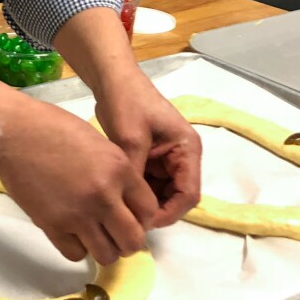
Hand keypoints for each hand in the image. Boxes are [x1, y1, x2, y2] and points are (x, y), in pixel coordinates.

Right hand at [0, 96, 159, 265]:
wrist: (13, 132)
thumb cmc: (53, 126)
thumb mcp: (97, 141)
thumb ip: (116, 171)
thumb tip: (125, 199)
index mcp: (118, 169)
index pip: (149, 211)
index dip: (143, 216)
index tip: (131, 214)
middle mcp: (103, 196)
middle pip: (133, 241)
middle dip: (127, 238)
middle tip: (115, 229)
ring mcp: (77, 214)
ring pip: (108, 255)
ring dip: (104, 247)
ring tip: (93, 233)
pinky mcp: (52, 226)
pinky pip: (76, 255)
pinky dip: (77, 247)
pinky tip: (71, 231)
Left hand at [94, 70, 201, 227]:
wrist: (111, 79)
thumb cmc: (126, 102)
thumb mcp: (131, 138)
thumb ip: (136, 171)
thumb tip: (134, 207)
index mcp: (187, 149)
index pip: (188, 194)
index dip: (169, 212)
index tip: (143, 220)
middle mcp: (181, 156)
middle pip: (176, 196)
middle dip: (155, 208)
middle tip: (129, 217)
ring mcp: (165, 157)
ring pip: (160, 192)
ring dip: (144, 201)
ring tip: (122, 207)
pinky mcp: (149, 157)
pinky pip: (148, 182)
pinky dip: (136, 190)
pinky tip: (118, 194)